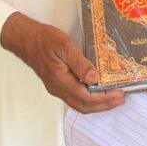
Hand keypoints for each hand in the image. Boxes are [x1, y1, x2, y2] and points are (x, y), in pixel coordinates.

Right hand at [0, 12, 123, 113]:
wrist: (25, 39)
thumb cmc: (44, 39)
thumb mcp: (64, 46)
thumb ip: (80, 64)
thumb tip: (95, 79)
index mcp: (61, 81)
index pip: (86, 98)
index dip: (104, 99)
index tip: (119, 94)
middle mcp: (58, 89)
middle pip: (84, 106)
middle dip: (104, 105)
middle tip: (121, 99)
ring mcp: (56, 88)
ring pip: (79, 104)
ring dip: (97, 104)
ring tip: (112, 97)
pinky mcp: (56, 84)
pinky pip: (75, 98)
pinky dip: (89, 98)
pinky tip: (96, 90)